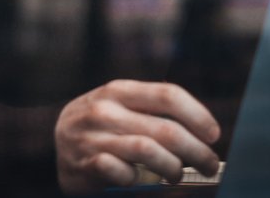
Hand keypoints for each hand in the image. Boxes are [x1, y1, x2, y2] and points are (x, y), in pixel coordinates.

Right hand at [54, 80, 221, 194]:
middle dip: (196, 151)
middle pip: (166, 129)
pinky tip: (137, 179)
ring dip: (172, 168)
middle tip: (209, 165)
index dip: (198, 115)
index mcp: (119, 90)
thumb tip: (203, 135)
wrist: (55, 142)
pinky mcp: (84, 164)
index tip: (213, 134)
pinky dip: (136, 179)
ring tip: (176, 175)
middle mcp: (104, 109)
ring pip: (148, 151)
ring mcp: (92, 136)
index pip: (168, 95)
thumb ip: (153, 113)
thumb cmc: (102, 126)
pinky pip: (122, 173)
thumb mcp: (121, 107)